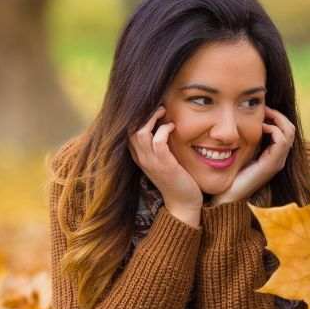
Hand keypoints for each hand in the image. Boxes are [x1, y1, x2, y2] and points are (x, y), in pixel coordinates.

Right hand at [129, 107, 201, 226]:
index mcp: (138, 156)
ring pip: (140, 133)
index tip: (148, 106)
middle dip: (142, 113)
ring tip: (163, 111)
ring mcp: (151, 162)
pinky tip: (172, 127)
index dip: (135, 117)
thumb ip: (157, 144)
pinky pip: (157, 141)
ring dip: (152, 118)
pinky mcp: (164, 165)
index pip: (126, 132)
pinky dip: (163, 130)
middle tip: (157, 106)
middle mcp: (141, 158)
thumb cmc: (175, 178)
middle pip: (129, 129)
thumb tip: (161, 122)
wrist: (183, 202)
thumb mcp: (162, 159)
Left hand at [210, 107, 295, 205]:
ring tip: (263, 115)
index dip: (276, 117)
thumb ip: (247, 137)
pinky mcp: (272, 164)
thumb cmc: (230, 172)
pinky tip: (260, 127)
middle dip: (278, 115)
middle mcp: (279, 157)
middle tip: (264, 108)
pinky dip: (272, 129)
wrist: (227, 194)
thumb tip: (244, 117)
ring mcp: (277, 161)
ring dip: (276, 119)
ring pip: (289, 132)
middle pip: (290, 128)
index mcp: (273, 154)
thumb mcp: (242, 150)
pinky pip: (281, 140)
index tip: (262, 109)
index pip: (285, 130)